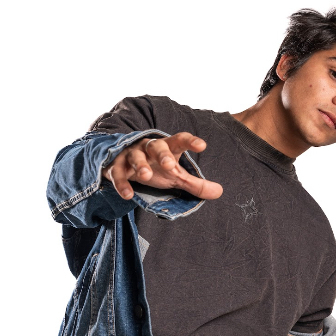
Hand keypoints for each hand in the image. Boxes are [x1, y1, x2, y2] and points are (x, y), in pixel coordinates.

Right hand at [102, 132, 222, 200]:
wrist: (122, 164)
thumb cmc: (155, 167)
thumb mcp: (175, 176)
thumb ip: (195, 184)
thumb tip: (220, 192)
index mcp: (167, 147)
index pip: (180, 140)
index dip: (191, 141)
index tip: (202, 146)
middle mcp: (148, 147)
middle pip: (156, 146)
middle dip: (163, 154)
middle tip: (170, 165)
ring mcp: (131, 154)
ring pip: (135, 156)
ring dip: (140, 165)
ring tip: (146, 176)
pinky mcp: (116, 166)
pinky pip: (118, 173)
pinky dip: (122, 183)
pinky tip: (128, 195)